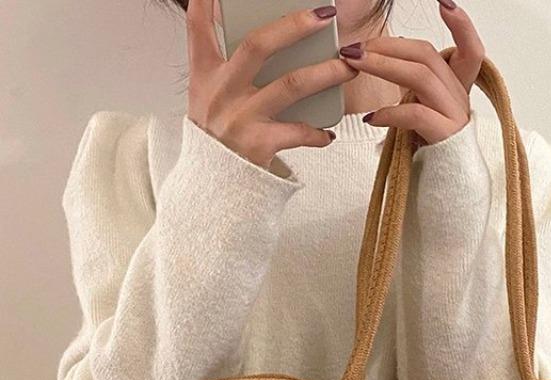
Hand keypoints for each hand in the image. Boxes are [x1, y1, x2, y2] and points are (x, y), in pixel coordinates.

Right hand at [185, 0, 357, 169]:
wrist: (214, 187)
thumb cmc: (219, 138)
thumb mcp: (207, 99)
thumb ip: (226, 69)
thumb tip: (262, 41)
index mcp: (206, 75)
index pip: (198, 28)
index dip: (205, 2)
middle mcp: (222, 92)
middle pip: (259, 45)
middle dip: (295, 26)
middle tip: (325, 16)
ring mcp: (241, 118)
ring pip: (291, 85)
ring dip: (326, 73)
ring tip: (348, 68)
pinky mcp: (259, 144)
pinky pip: (298, 132)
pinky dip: (317, 133)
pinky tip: (328, 133)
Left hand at [337, 1, 484, 147]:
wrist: (444, 194)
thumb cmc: (427, 154)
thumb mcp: (419, 115)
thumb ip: (409, 90)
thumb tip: (376, 61)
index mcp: (455, 91)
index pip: (470, 50)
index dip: (461, 25)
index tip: (445, 2)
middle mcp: (459, 99)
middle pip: (427, 56)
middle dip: (388, 45)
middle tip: (354, 47)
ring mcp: (455, 117)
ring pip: (421, 76)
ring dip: (383, 66)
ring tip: (354, 64)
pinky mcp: (446, 137)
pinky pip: (416, 114)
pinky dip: (390, 112)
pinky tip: (371, 117)